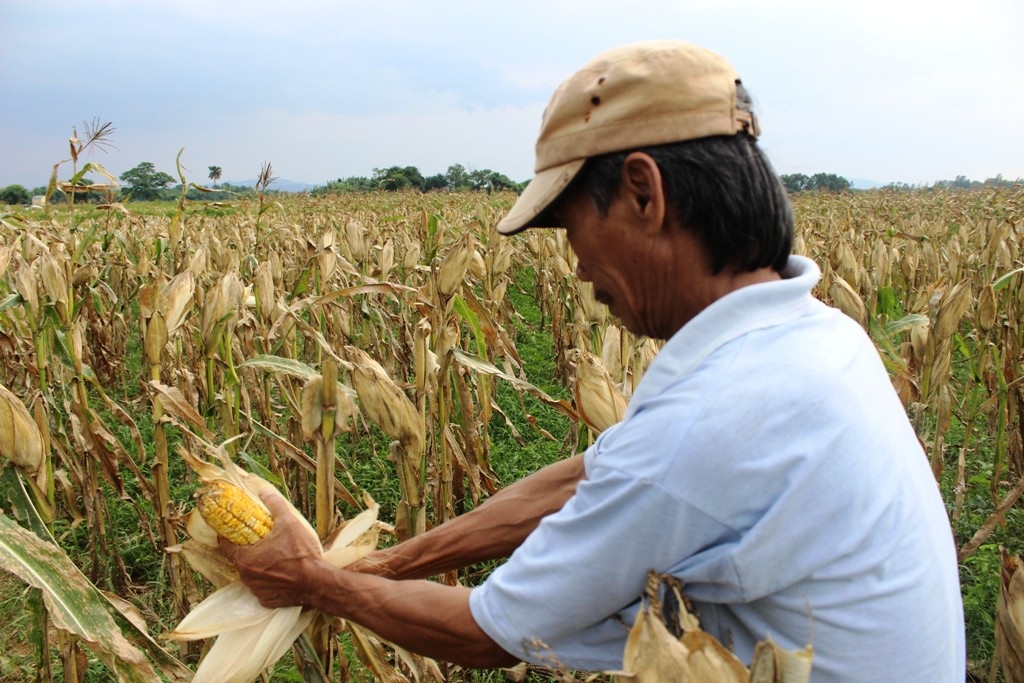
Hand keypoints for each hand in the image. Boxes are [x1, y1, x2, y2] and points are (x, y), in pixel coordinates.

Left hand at [218, 490, 324, 607]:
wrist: (317, 582)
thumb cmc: (301, 553)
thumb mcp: (289, 523)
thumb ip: (274, 505)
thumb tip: (263, 491)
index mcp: (245, 558)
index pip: (224, 547)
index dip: (227, 537)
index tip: (232, 531)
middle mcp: (246, 577)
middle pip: (239, 561)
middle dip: (247, 551)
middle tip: (261, 543)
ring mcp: (256, 591)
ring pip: (251, 576)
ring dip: (258, 567)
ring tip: (274, 558)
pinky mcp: (267, 601)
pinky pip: (263, 589)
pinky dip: (269, 582)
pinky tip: (281, 575)